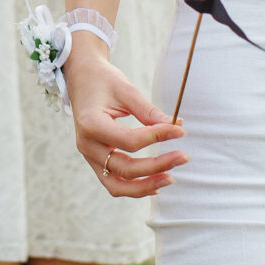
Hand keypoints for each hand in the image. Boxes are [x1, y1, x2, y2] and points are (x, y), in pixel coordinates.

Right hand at [66, 44, 185, 196]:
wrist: (81, 77)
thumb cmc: (103, 80)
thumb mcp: (126, 90)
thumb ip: (149, 112)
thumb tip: (177, 127)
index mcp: (91, 124)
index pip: (130, 141)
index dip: (158, 138)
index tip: (180, 130)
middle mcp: (87, 145)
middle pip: (125, 168)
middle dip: (157, 166)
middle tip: (183, 157)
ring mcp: (89, 156)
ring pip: (117, 186)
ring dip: (145, 186)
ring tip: (170, 178)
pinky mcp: (95, 160)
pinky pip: (113, 182)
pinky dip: (133, 187)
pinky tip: (155, 184)